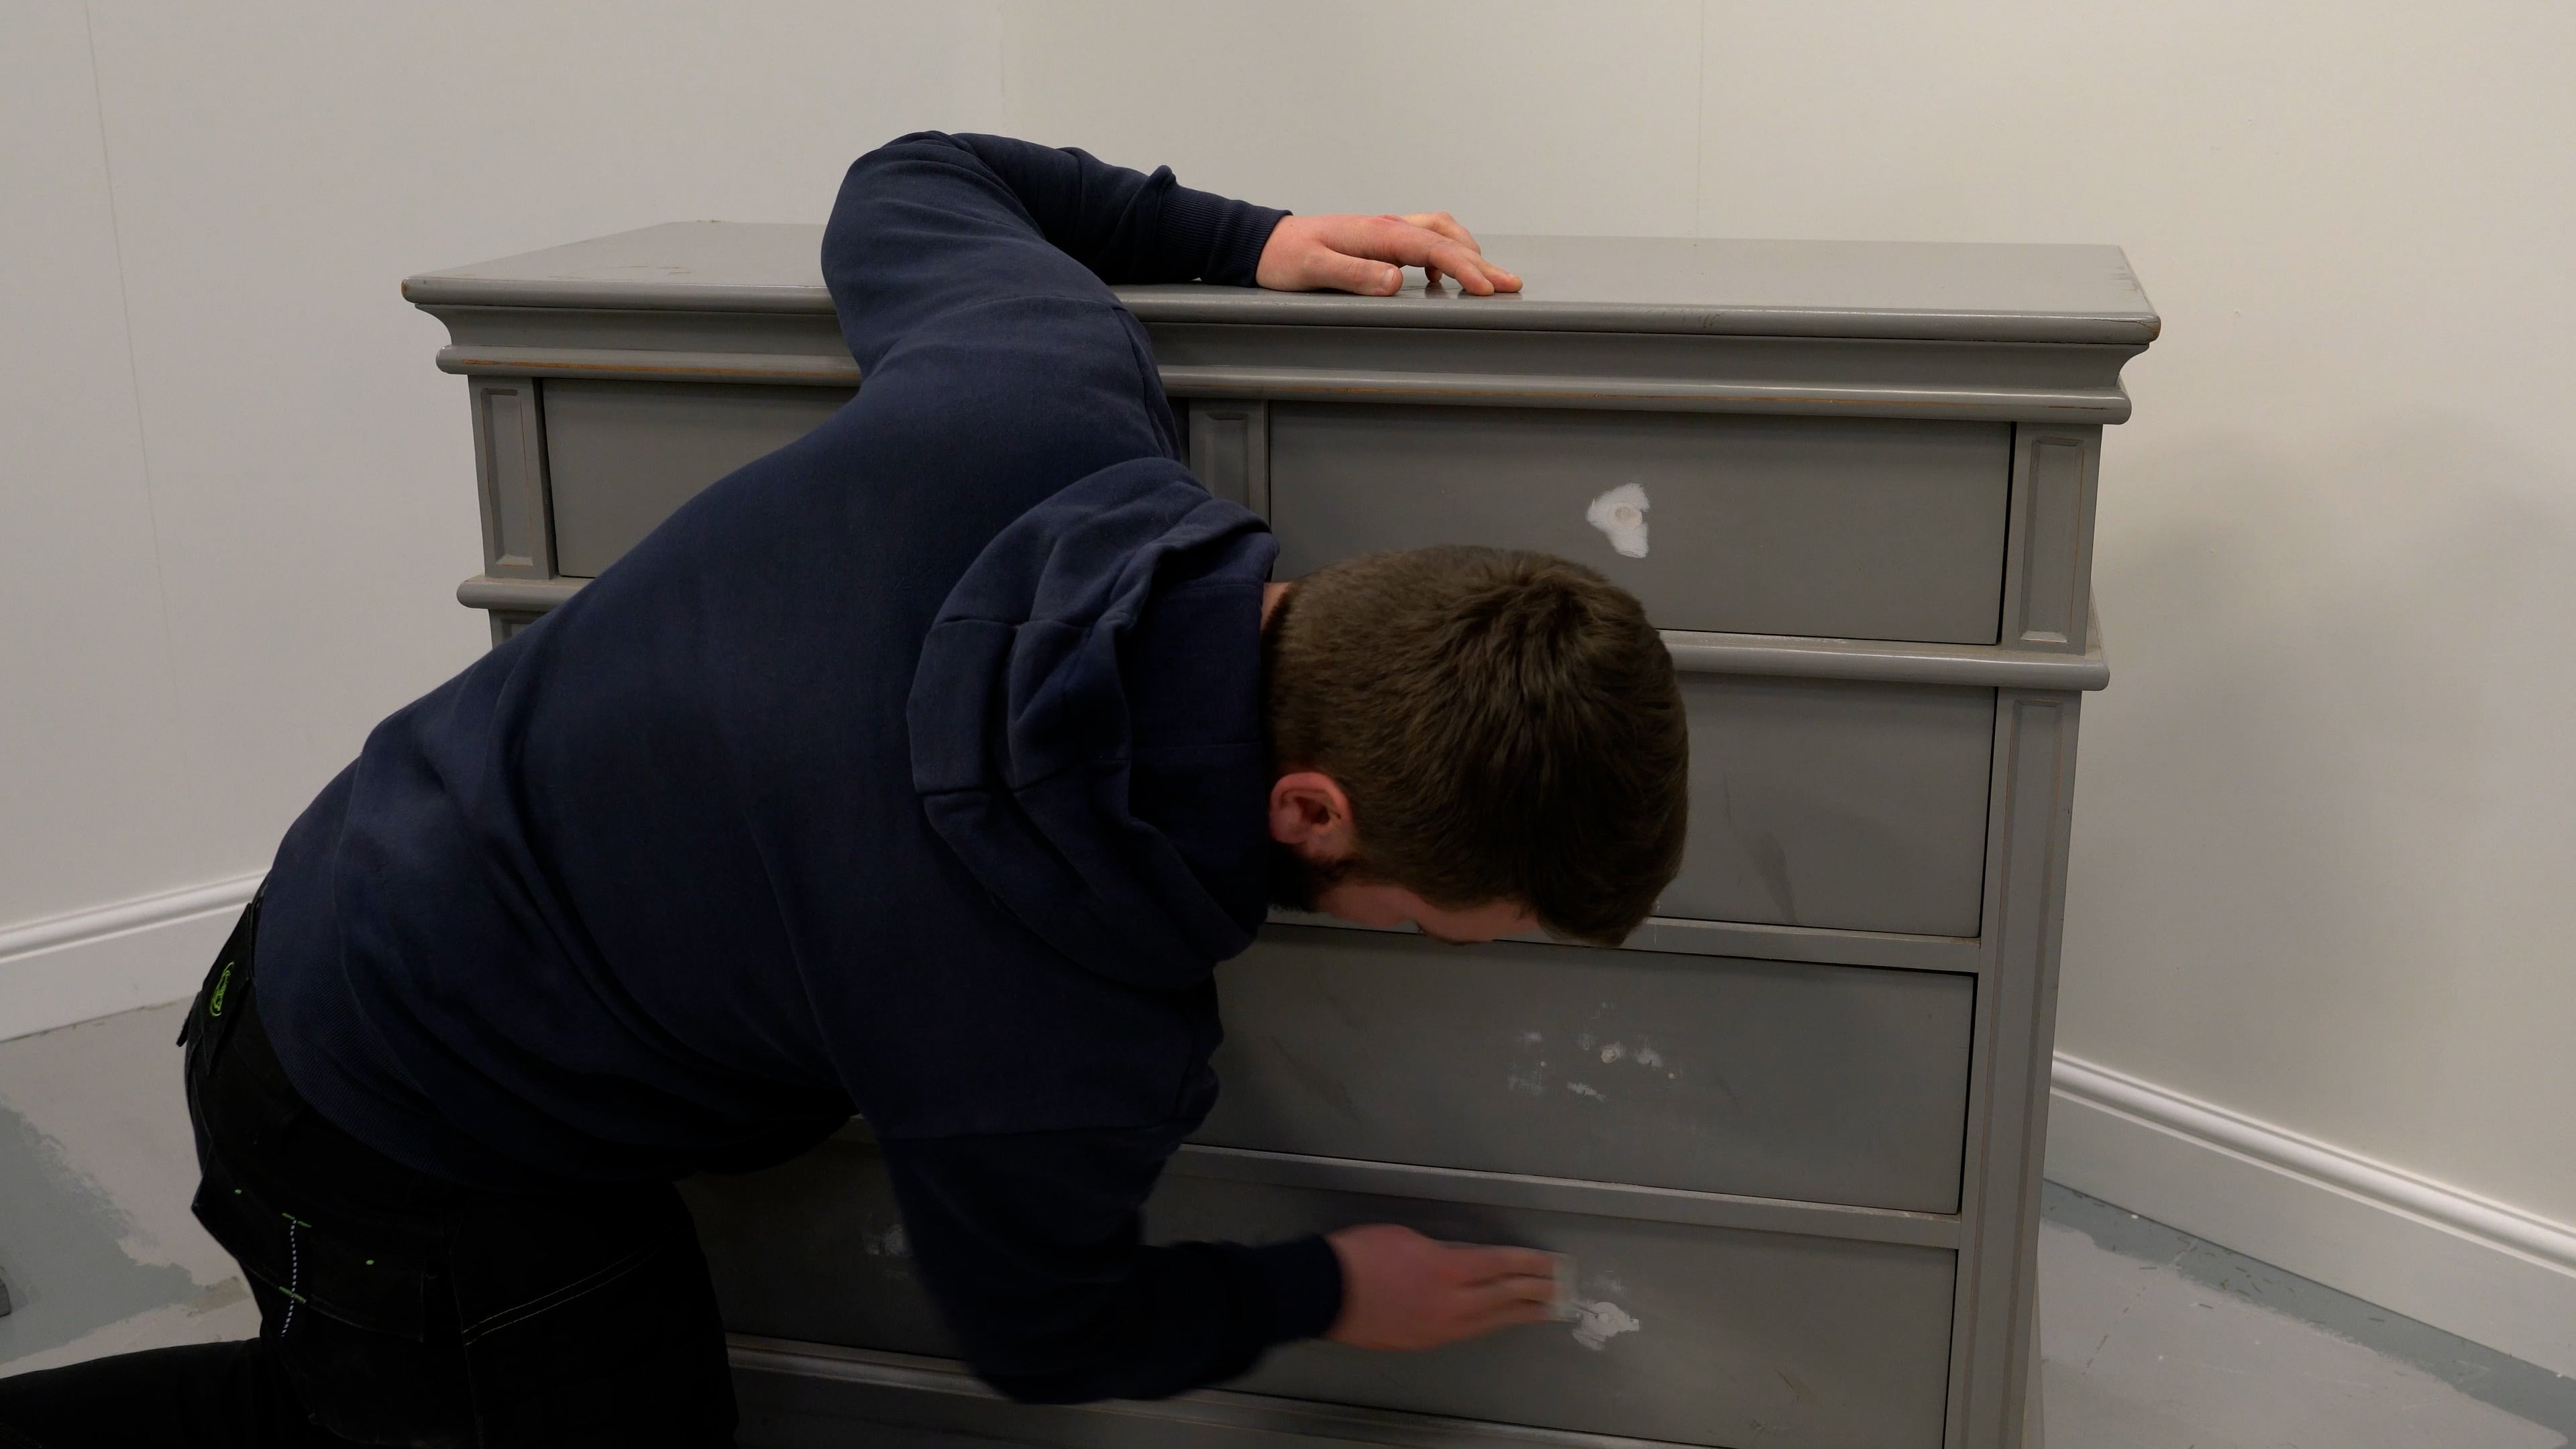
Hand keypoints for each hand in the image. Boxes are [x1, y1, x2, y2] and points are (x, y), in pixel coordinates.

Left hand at [1257, 213, 1522, 296]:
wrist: (1265, 242)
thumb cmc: (1286, 258)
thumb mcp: (1314, 270)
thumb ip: (1354, 274)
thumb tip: (1395, 279)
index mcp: (1376, 233)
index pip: (1432, 247)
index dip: (1464, 267)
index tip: (1487, 288)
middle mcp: (1386, 226)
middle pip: (1447, 237)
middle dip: (1481, 262)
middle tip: (1510, 284)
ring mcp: (1385, 231)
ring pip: (1440, 231)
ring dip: (1467, 252)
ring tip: (1488, 279)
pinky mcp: (1381, 240)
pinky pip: (1425, 239)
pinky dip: (1446, 252)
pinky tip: (1442, 277)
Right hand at [1324, 1224, 1558, 1350]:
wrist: (1324, 1292)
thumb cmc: (1362, 1254)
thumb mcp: (1408, 1238)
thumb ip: (1443, 1251)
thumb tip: (1462, 1262)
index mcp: (1449, 1269)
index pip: (1502, 1265)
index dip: (1531, 1264)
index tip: (1553, 1263)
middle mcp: (1451, 1303)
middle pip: (1504, 1297)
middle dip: (1535, 1292)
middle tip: (1560, 1290)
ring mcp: (1438, 1328)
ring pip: (1488, 1321)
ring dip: (1518, 1314)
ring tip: (1541, 1310)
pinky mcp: (1423, 1342)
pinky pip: (1465, 1333)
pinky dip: (1486, 1324)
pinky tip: (1494, 1322)